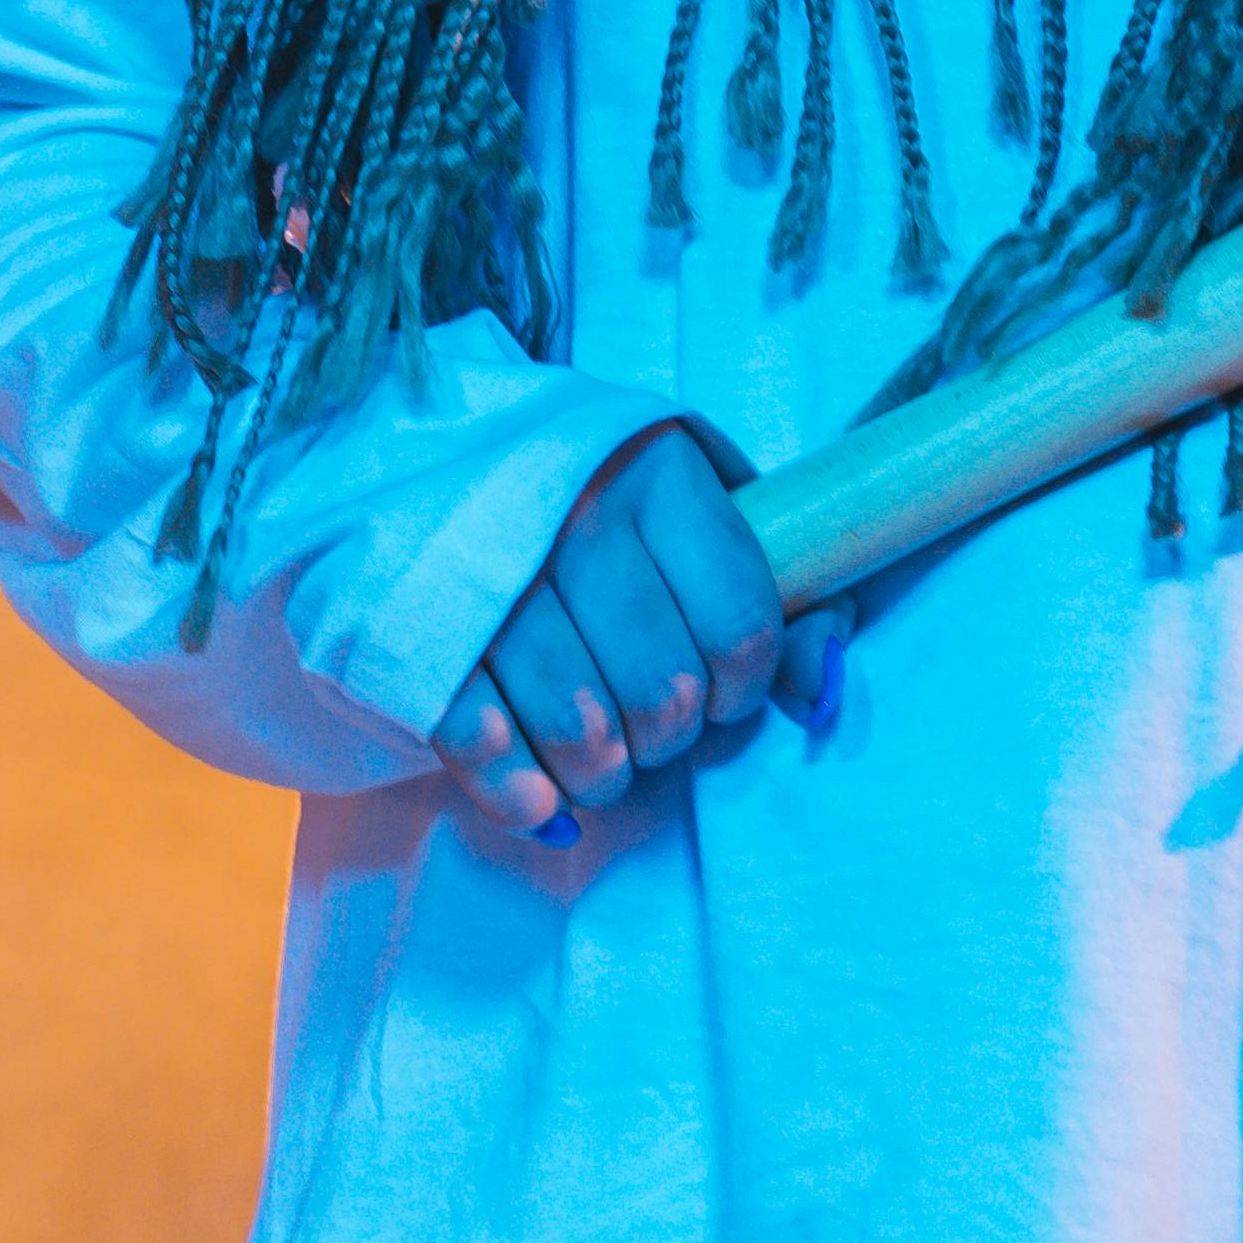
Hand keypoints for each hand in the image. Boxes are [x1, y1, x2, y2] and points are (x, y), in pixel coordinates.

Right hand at [431, 422, 846, 852]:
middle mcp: (577, 515)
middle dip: (669, 735)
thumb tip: (822, 690)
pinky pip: (479, 737)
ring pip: (579, 727)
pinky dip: (517, 789)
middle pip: (662, 688)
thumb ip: (783, 594)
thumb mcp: (701, 511)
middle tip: (653, 725)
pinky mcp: (420, 624)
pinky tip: (539, 800)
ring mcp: (493, 571)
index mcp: (660, 475)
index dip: (743, 687)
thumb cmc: (598, 492)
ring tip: (601, 759)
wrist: (435, 442)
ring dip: (602, 771)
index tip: (723, 689)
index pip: (740, 624)